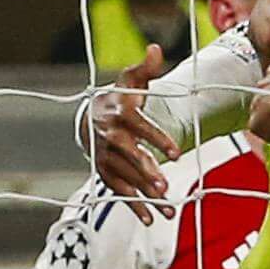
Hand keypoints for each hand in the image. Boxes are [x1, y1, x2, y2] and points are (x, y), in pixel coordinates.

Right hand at [82, 48, 182, 203]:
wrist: (92, 116)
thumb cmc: (120, 98)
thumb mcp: (131, 81)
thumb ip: (145, 69)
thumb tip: (156, 49)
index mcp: (120, 114)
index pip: (140, 127)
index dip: (158, 139)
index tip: (177, 153)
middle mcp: (110, 137)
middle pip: (129, 156)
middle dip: (146, 172)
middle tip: (165, 186)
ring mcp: (105, 157)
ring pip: (126, 178)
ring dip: (146, 195)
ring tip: (168, 209)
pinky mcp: (105, 172)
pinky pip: (118, 191)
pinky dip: (132, 205)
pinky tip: (149, 219)